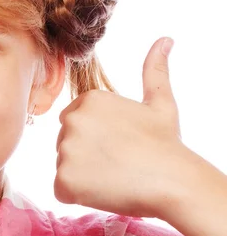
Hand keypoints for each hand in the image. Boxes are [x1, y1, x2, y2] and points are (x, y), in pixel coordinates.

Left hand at [54, 36, 185, 217]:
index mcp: (88, 100)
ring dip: (83, 176)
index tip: (118, 145)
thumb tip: (165, 39)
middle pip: (66, 144)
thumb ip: (154, 70)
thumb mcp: (160, 102)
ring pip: (64, 167)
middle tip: (117, 163)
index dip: (95, 138)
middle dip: (85, 156)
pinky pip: (62, 189)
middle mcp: (71, 121)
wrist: (173, 182)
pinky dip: (78, 195)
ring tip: (113, 177)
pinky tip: (103, 192)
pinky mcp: (62, 180)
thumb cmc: (166, 144)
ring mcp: (64, 150)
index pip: (74, 123)